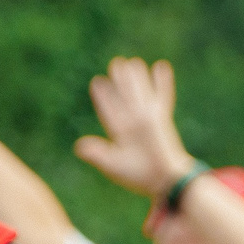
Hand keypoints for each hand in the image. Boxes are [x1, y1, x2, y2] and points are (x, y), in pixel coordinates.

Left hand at [74, 56, 194, 218]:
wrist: (164, 181)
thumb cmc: (140, 177)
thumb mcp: (114, 166)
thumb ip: (98, 154)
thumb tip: (79, 146)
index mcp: (121, 133)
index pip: (110, 110)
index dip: (104, 98)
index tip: (97, 83)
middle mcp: (134, 123)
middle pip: (125, 97)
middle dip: (121, 81)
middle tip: (116, 63)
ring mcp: (148, 119)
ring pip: (141, 93)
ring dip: (138, 78)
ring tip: (134, 62)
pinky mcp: (162, 119)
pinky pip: (162, 97)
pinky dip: (162, 83)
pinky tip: (162, 66)